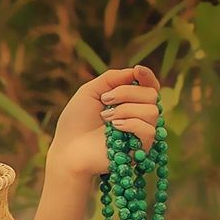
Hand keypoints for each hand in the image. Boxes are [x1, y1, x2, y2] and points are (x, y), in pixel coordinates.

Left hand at [47, 64, 160, 182]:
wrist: (68, 148)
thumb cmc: (76, 121)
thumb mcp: (90, 91)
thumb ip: (111, 79)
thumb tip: (135, 71)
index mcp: (129, 101)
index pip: (150, 86)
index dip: (147, 76)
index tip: (137, 71)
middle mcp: (139, 115)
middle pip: (152, 94)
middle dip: (127, 92)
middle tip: (105, 100)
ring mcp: (141, 132)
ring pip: (152, 111)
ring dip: (125, 110)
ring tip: (106, 117)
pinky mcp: (141, 149)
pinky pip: (149, 130)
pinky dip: (131, 124)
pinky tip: (115, 127)